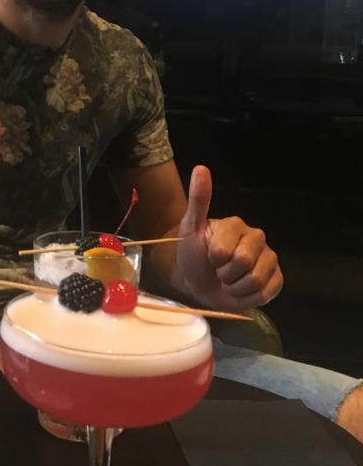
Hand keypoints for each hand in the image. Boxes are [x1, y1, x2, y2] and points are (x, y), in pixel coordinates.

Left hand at [175, 166, 282, 311]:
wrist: (198, 283)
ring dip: (234, 288)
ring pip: (255, 281)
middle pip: (244, 263)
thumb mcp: (189, 228)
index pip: (227, 248)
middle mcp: (257, 238)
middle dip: (225, 274)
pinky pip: (266, 294)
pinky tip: (240, 291)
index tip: (208, 256)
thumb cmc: (194, 255)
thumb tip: (201, 167)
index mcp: (237, 225)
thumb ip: (198, 200)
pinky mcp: (276, 279)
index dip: (215, 258)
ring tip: (227, 281)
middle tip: (218, 271)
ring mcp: (269, 259)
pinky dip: (247, 298)